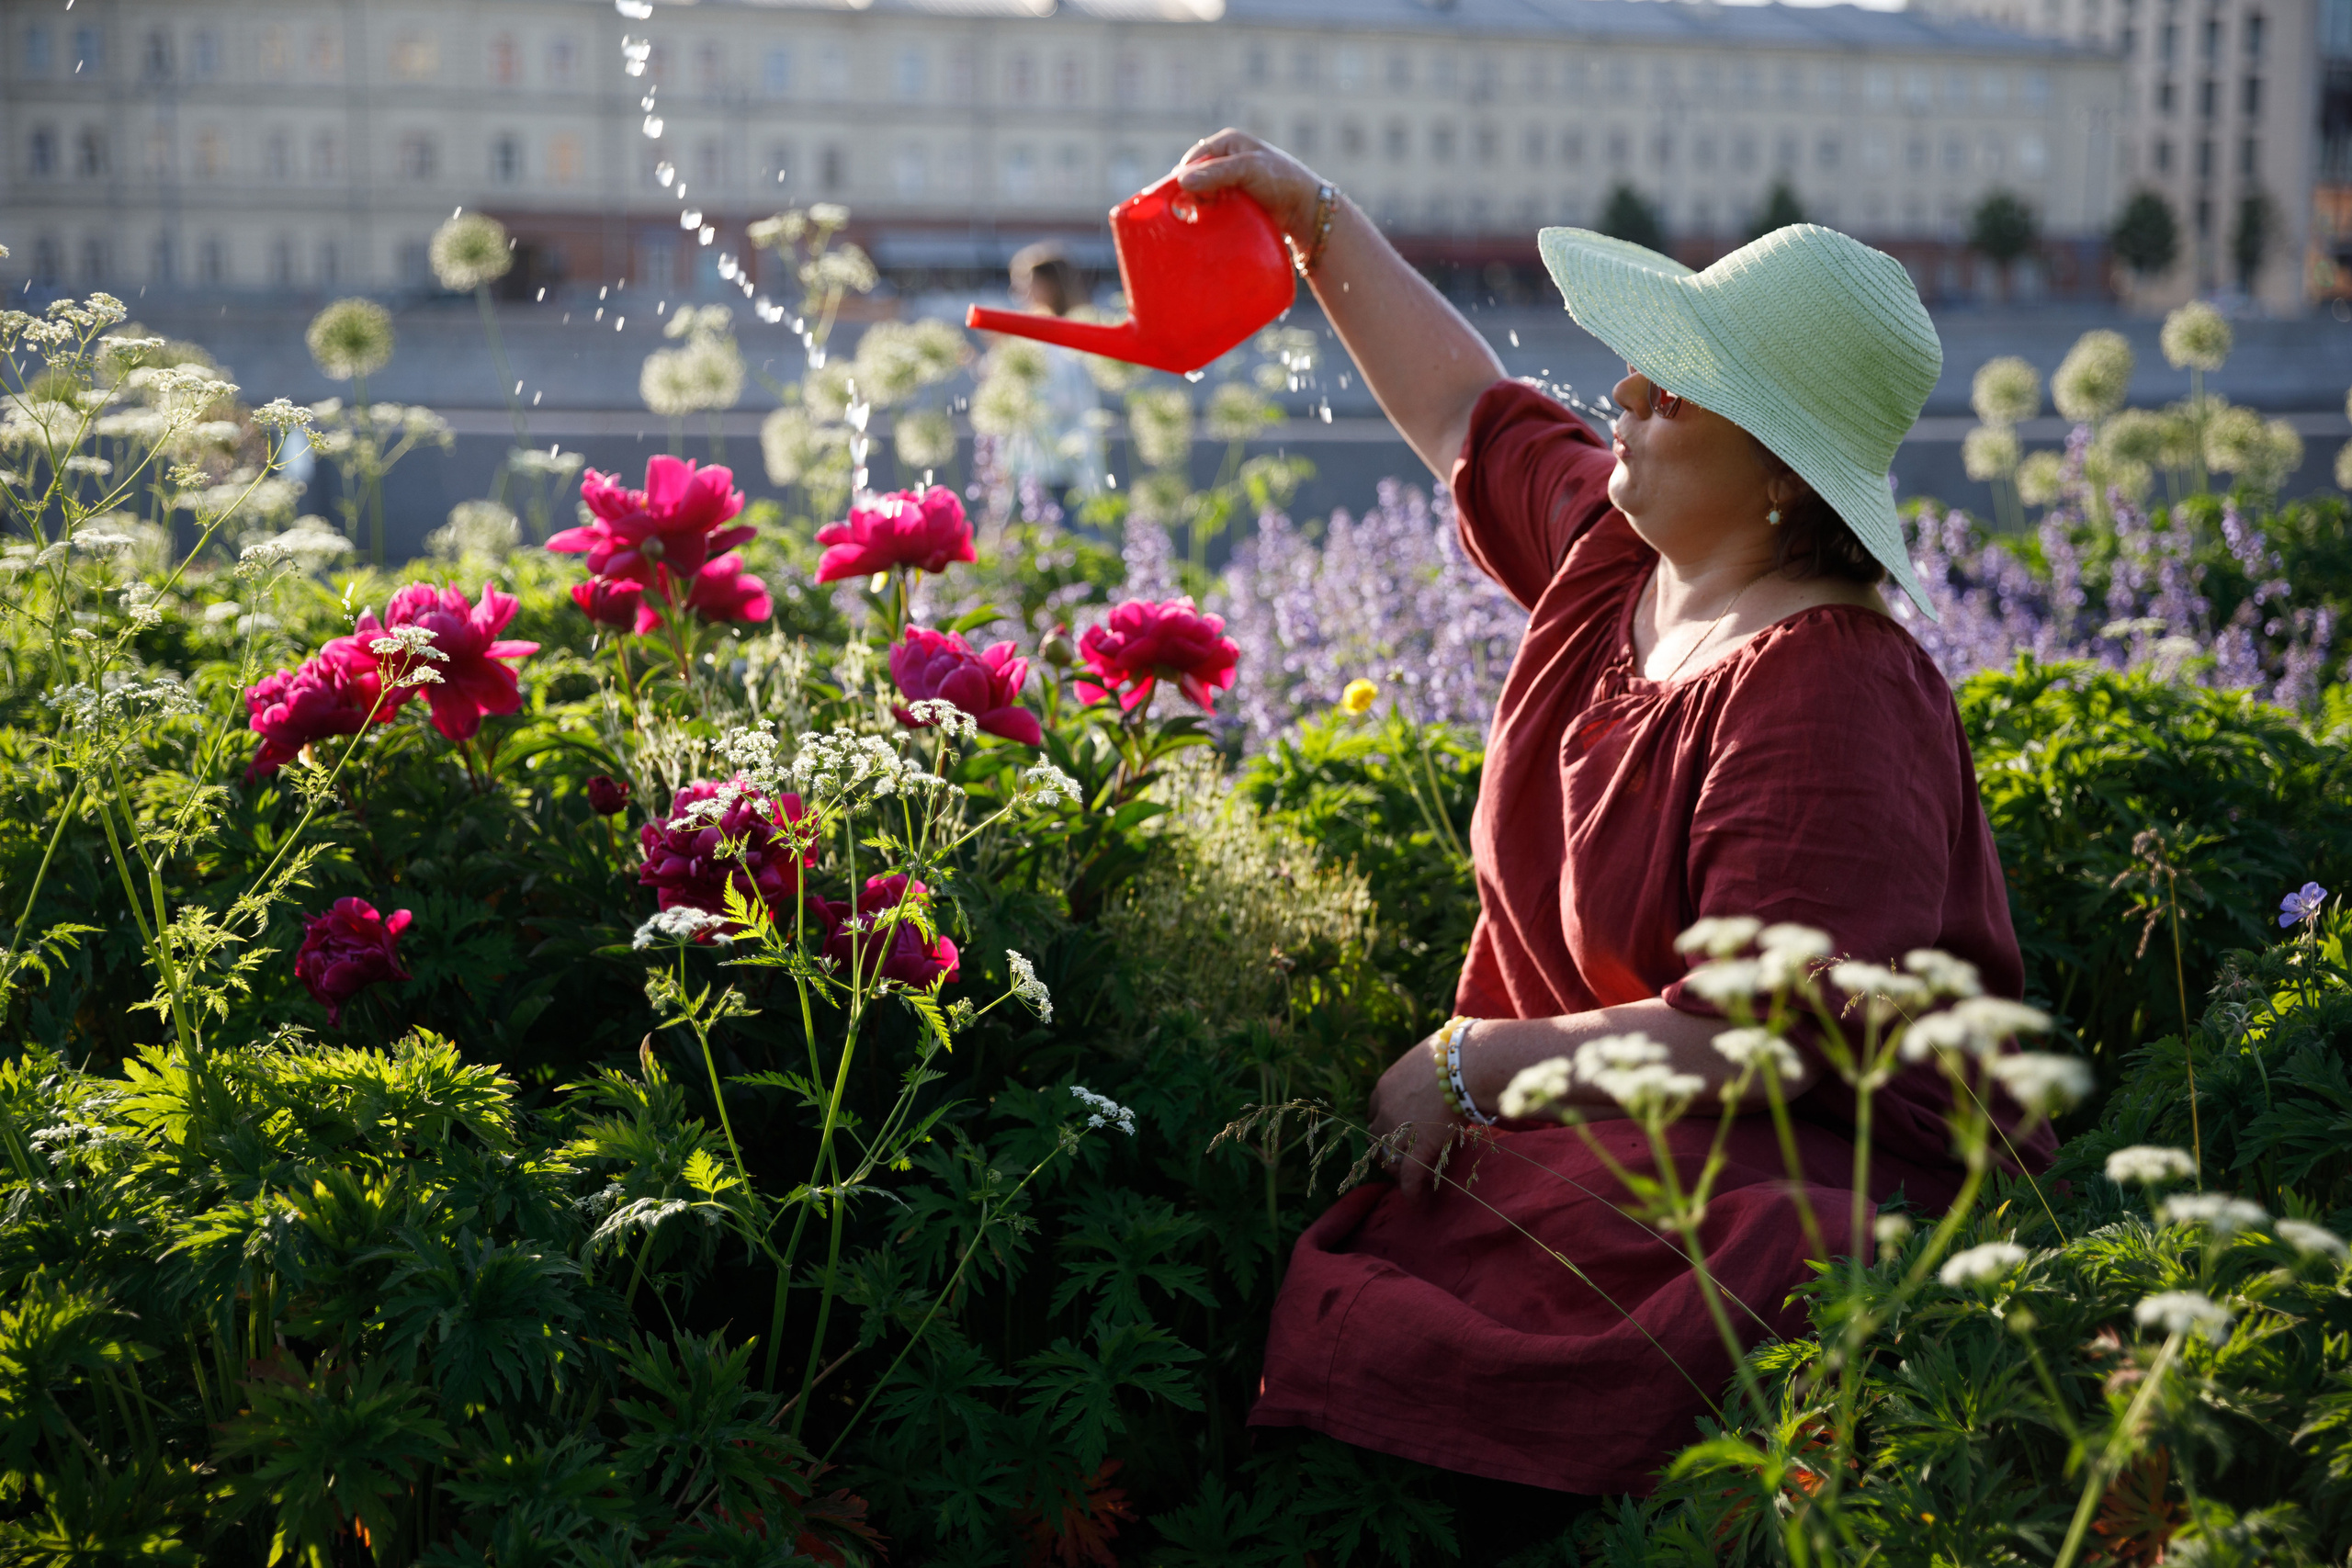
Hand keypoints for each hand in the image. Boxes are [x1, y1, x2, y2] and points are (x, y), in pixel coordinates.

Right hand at [1173, 130, 1326, 250]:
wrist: (1303, 208)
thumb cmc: (1280, 180)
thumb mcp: (1248, 169)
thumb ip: (1216, 173)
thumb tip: (1181, 181)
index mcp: (1227, 143)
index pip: (1194, 158)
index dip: (1184, 176)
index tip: (1182, 196)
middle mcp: (1224, 159)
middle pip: (1193, 176)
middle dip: (1191, 192)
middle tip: (1197, 208)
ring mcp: (1227, 182)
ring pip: (1199, 193)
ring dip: (1198, 205)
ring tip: (1204, 215)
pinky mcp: (1230, 201)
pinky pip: (1209, 206)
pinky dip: (1205, 213)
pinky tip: (1206, 221)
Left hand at [1366, 1028, 1460, 1198]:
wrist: (1467, 1064)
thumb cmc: (1456, 1053)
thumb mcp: (1428, 1055)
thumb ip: (1426, 1067)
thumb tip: (1443, 1063)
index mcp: (1385, 1086)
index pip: (1375, 1110)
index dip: (1384, 1122)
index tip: (1394, 1128)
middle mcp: (1386, 1111)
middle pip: (1376, 1136)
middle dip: (1385, 1149)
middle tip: (1399, 1158)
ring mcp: (1400, 1132)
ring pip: (1391, 1160)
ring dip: (1398, 1171)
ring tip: (1410, 1180)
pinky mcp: (1419, 1150)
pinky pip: (1411, 1179)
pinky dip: (1414, 1194)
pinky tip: (1420, 1203)